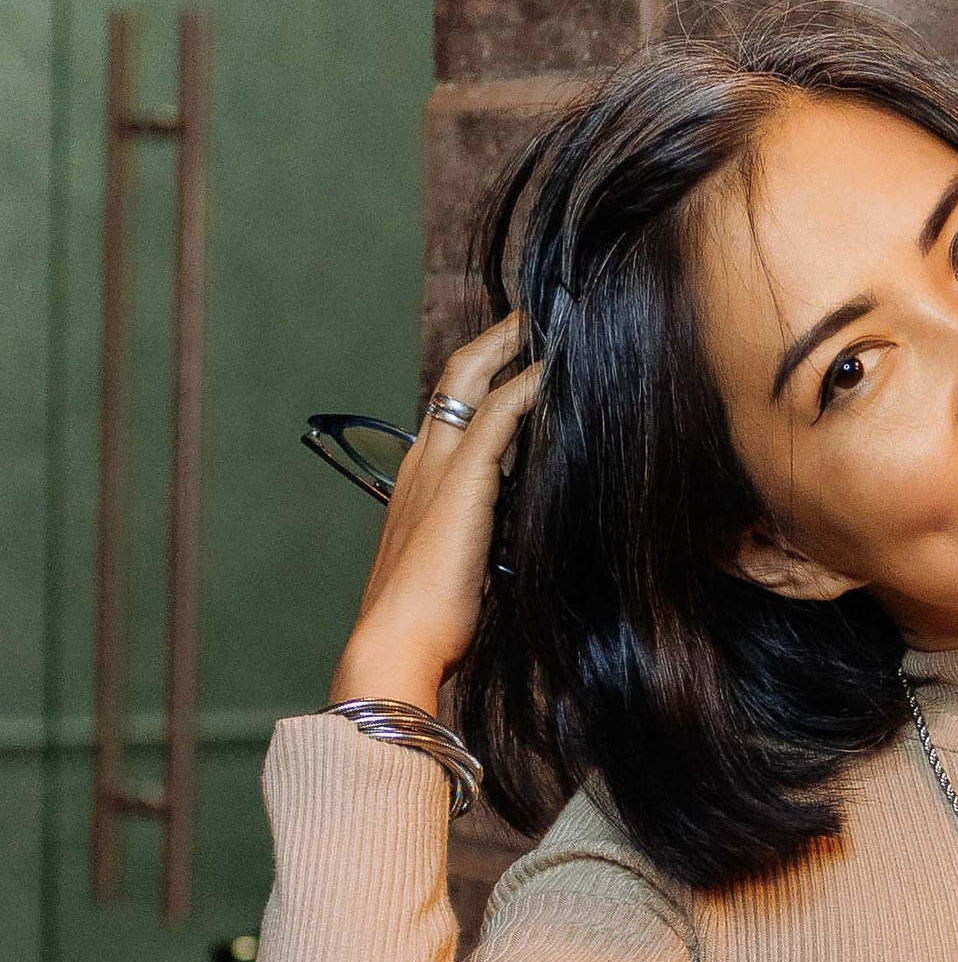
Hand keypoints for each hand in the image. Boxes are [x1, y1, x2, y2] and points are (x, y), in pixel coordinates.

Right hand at [326, 311, 540, 715]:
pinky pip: (500, 413)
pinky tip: (556, 368)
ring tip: (552, 327)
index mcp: (417, 482)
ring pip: (474, 381)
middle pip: (457, 377)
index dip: (481, 381)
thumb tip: (512, 540)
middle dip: (495, 341)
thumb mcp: (460, 570)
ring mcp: (439, 466)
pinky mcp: (465, 480)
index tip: (514, 361)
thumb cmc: (427, 625)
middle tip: (532, 317)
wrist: (397, 643)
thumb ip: (481, 541)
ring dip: (514, 349)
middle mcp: (423, 462)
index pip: (450, 413)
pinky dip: (529, 385)